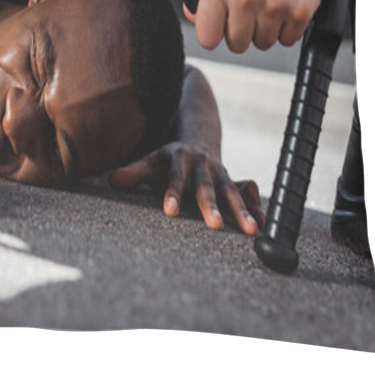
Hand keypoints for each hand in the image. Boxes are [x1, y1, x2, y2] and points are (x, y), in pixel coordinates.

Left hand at [108, 142, 263, 234]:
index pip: (175, 177)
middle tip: (215, 226)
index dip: (173, 193)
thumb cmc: (168, 160)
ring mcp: (221, 174)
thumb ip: (133, 172)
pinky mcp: (234, 183)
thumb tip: (111, 180)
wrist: (197, 144)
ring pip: (231, 192)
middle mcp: (203, 165)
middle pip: (207, 187)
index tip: (169, 212)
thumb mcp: (150, 161)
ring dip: (241, 210)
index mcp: (180, 158)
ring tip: (250, 231)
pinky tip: (263, 225)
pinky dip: (256, 209)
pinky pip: (248, 195)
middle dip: (212, 206)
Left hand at [184, 0, 331, 53]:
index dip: (212, 31)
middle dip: (237, 29)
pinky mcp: (305, 4)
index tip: (219, 24)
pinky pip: (290, 38)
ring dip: (262, 28)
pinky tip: (282, 2)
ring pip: (263, 42)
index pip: (208, 37)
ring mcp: (277, 1)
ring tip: (264, 1)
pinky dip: (286, 26)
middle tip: (244, 8)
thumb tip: (195, 17)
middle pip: (236, 43)